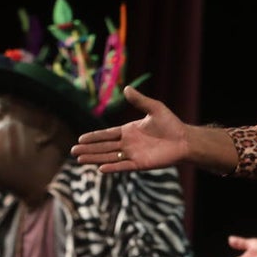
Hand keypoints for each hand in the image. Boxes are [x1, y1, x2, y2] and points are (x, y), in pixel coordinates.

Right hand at [70, 86, 189, 171]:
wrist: (184, 139)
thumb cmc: (171, 123)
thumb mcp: (154, 108)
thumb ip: (139, 100)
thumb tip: (126, 88)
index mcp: (128, 131)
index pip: (106, 134)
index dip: (93, 136)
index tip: (80, 138)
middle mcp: (128, 143)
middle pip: (103, 146)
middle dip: (88, 148)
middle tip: (72, 151)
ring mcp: (133, 154)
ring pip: (109, 156)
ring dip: (94, 158)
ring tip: (79, 160)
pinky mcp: (140, 163)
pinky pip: (123, 166)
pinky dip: (112, 167)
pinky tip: (100, 168)